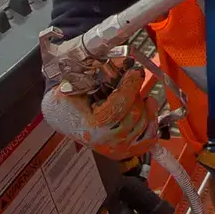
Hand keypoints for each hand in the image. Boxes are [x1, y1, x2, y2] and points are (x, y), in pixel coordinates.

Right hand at [41, 62, 159, 160]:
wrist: (61, 116)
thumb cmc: (67, 99)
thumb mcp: (73, 82)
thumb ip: (94, 71)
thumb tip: (122, 63)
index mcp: (90, 127)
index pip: (119, 106)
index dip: (130, 86)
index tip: (135, 71)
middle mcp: (104, 143)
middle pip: (135, 114)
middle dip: (135, 93)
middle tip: (130, 80)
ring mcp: (116, 149)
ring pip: (144, 123)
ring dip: (143, 104)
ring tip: (133, 94)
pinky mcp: (125, 150)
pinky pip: (149, 138)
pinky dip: (152, 121)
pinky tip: (148, 106)